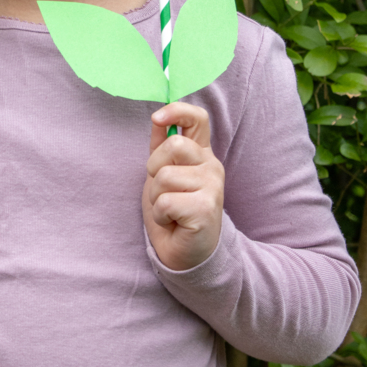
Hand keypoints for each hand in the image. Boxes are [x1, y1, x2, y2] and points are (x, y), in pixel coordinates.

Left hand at [142, 102, 224, 270]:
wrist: (186, 255)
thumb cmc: (173, 212)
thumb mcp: (163, 174)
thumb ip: (161, 146)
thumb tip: (157, 118)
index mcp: (201, 154)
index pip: (197, 118)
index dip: (177, 111)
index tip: (157, 118)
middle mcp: (211, 166)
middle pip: (174, 145)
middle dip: (154, 168)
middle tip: (161, 190)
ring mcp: (213, 187)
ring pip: (165, 176)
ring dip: (156, 197)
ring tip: (168, 210)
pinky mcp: (206, 209)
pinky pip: (165, 201)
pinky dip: (160, 215)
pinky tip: (172, 222)